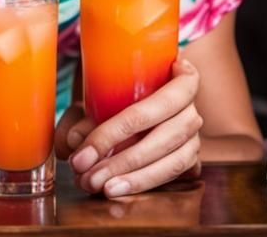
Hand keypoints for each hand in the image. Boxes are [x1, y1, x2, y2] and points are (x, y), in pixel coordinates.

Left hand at [56, 58, 202, 197]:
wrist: (142, 87)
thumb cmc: (118, 82)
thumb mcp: (99, 86)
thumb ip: (83, 112)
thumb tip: (73, 142)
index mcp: (181, 77)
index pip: (151, 105)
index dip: (116, 130)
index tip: (84, 150)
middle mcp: (191, 108)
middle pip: (160, 137)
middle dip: (121, 161)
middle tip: (86, 175)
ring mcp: (194, 136)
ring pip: (170, 162)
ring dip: (133, 178)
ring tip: (100, 187)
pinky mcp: (190, 158)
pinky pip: (172, 175)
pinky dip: (143, 183)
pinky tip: (117, 189)